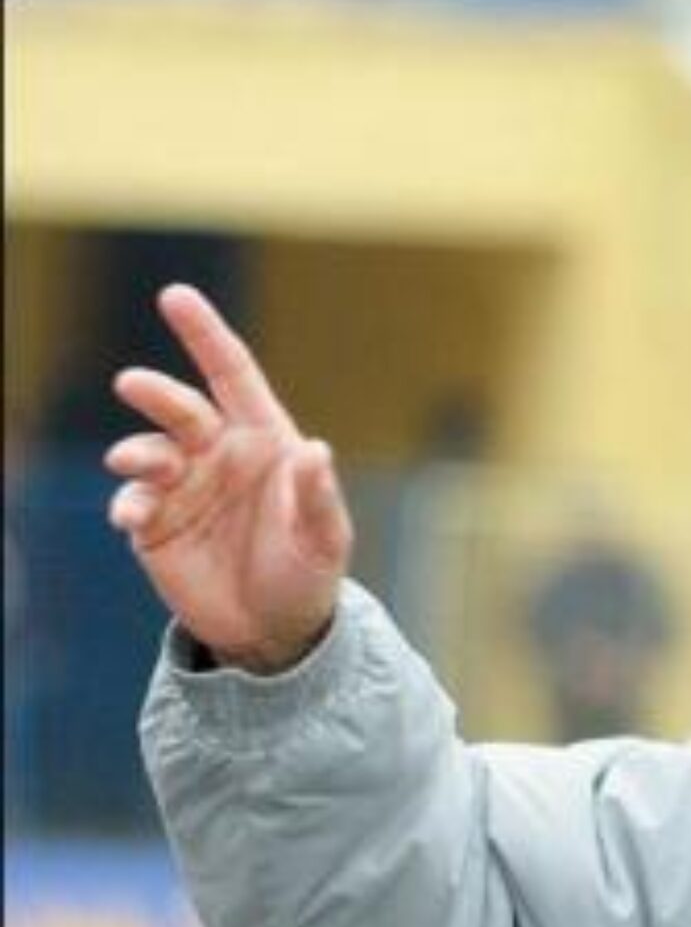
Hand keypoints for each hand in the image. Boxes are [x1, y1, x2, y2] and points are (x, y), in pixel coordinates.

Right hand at [104, 283, 350, 673]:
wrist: (276, 630)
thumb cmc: (307, 574)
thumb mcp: (326, 541)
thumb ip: (319, 497)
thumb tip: (316, 450)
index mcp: (264, 441)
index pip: (232, 376)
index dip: (206, 335)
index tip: (175, 296)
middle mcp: (218, 454)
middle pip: (182, 409)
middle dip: (157, 393)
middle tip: (134, 385)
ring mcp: (182, 486)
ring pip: (149, 452)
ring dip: (137, 452)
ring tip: (135, 464)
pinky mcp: (155, 524)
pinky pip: (133, 502)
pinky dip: (128, 503)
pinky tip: (133, 516)